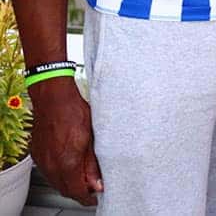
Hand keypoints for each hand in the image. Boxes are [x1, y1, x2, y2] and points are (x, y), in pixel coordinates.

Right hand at [28, 78, 102, 205]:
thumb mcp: (91, 139)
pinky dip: (59, 173)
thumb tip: (96, 183)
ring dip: (68, 182)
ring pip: (56, 181)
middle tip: (92, 187)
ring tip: (83, 176)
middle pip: (65, 189)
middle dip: (79, 191)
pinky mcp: (38, 153)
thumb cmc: (74, 112)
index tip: (95, 197)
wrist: (54, 99)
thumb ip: (92, 164)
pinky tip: (69, 166)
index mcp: (67, 163)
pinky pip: (48, 171)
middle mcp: (51, 165)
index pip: (76, 191)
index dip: (87, 197)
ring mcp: (43, 160)